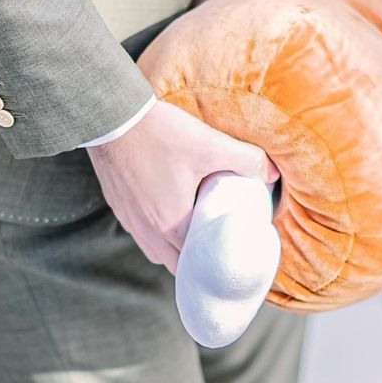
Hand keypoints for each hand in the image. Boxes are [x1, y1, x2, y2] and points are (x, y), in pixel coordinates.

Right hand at [87, 101, 277, 272]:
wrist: (111, 118)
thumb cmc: (159, 134)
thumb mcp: (209, 144)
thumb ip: (246, 159)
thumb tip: (271, 173)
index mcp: (171, 225)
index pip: (196, 263)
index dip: (215, 263)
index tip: (230, 256)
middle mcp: (147, 231)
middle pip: (175, 264)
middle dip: (197, 261)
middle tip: (216, 248)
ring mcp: (129, 221)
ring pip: (155, 251)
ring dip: (174, 249)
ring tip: (194, 233)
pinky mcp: (118, 206)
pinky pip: (140, 233)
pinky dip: (156, 232)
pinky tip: (167, 212)